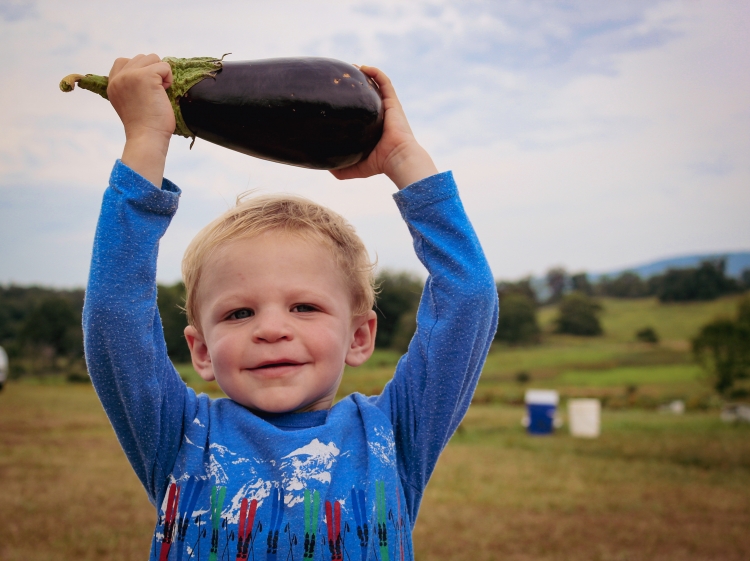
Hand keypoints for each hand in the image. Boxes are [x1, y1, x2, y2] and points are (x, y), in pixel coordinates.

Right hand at [107, 54, 174, 185]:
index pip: (123, 61)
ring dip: (161, 73)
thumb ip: (130, 86)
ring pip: (153, 58)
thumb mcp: (129, 102)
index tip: (145, 89)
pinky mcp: (146, 76)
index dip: (140, 70)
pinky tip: (164, 94)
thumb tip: (150, 73)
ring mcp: (131, 75)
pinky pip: (165, 66)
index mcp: (112, 84)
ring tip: (159, 93)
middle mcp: (119, 77)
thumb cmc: (145, 126)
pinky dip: (169, 78)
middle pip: (141, 58)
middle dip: (153, 72)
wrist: (147, 138)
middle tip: (154, 93)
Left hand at [329, 66, 437, 189]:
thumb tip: (323, 167)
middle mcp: (381, 115)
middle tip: (344, 78)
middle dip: (358, 84)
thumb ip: (341, 169)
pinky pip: (385, 82)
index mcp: (373, 127)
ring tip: (353, 67)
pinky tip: (364, 67)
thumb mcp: (356, 168)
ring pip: (378, 85)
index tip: (339, 96)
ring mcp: (388, 107)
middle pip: (370, 95)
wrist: (397, 159)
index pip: (363, 111)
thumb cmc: (379, 164)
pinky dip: (376, 73)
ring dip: (367, 74)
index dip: (352, 102)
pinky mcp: (393, 102)